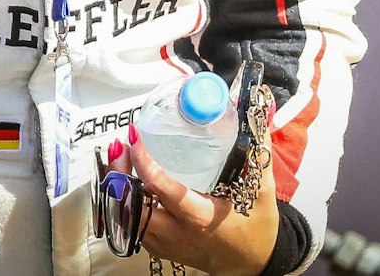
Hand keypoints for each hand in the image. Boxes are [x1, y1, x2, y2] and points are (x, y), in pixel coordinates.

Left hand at [123, 123, 278, 275]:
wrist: (254, 265)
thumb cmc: (257, 230)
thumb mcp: (262, 193)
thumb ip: (256, 156)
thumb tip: (256, 118)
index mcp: (199, 216)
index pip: (162, 189)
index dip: (143, 162)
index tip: (136, 138)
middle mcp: (176, 232)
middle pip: (131, 205)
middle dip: (118, 175)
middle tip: (120, 147)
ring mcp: (163, 243)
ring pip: (124, 217)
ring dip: (117, 187)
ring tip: (119, 158)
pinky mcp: (158, 248)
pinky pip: (130, 226)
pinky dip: (123, 202)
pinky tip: (126, 181)